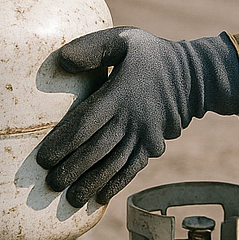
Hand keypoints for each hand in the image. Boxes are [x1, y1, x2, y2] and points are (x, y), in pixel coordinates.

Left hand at [37, 27, 238, 205]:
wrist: (195, 77)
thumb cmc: (152, 55)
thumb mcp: (124, 40)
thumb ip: (92, 48)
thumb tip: (61, 60)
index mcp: (119, 94)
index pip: (85, 124)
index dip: (63, 143)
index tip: (42, 159)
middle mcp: (131, 119)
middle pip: (96, 151)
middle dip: (71, 170)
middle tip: (50, 183)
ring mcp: (144, 136)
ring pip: (113, 165)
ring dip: (91, 183)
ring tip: (70, 199)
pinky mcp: (153, 146)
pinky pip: (132, 169)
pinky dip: (115, 184)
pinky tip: (100, 197)